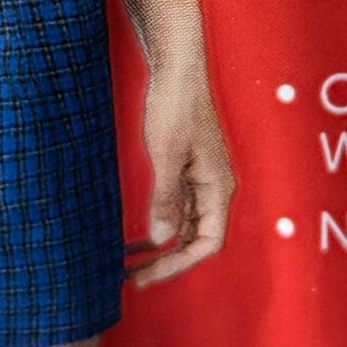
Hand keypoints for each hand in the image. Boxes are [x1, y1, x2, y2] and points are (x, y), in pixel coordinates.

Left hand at [131, 62, 233, 286]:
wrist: (177, 67)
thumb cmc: (176, 106)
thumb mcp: (166, 154)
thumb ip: (166, 198)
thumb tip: (163, 236)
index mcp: (218, 186)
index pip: (208, 243)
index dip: (179, 264)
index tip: (148, 275)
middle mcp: (214, 187)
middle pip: (196, 240)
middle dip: (166, 261)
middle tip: (133, 278)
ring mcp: (201, 179)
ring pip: (184, 225)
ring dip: (159, 245)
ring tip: (128, 263)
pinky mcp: (187, 169)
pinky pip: (176, 207)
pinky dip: (158, 223)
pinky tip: (135, 237)